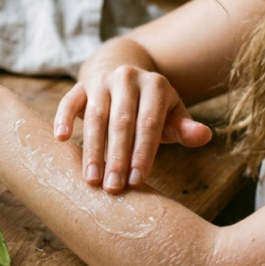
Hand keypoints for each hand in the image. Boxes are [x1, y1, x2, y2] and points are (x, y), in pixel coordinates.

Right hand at [54, 65, 211, 192]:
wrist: (124, 78)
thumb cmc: (151, 109)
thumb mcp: (171, 116)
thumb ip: (184, 128)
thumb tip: (204, 136)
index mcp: (155, 85)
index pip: (149, 123)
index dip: (143, 153)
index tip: (137, 181)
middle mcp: (128, 77)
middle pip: (121, 122)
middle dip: (117, 157)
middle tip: (113, 187)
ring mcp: (102, 80)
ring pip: (95, 116)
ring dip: (92, 149)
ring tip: (91, 179)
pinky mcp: (80, 85)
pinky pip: (69, 102)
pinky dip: (63, 119)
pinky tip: (61, 139)